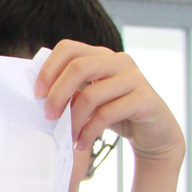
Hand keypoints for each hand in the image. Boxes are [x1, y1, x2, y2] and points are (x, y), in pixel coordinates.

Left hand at [35, 39, 184, 162]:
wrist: (154, 133)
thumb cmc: (116, 113)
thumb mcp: (90, 98)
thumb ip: (71, 90)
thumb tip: (38, 93)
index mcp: (102, 55)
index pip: (69, 48)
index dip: (49, 68)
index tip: (37, 93)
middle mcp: (119, 61)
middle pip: (79, 67)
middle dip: (58, 94)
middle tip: (48, 116)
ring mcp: (135, 78)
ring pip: (92, 94)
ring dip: (74, 120)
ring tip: (67, 136)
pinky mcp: (145, 99)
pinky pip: (108, 114)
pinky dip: (89, 132)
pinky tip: (82, 143)